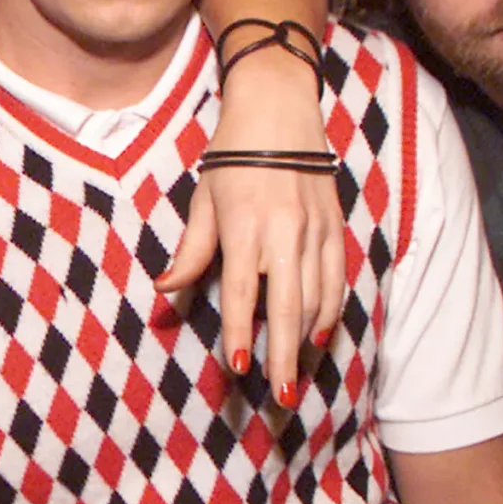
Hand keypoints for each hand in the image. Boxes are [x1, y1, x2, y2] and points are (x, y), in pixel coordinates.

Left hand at [157, 52, 342, 402]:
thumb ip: (191, 250)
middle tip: (281, 396)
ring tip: (296, 376)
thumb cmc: (231, 154)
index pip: (242, 291)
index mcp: (244, 225)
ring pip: (317, 298)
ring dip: (307, 341)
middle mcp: (284, 231)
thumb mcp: (202, 198)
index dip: (241, 331)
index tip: (238, 366)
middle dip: (284, 355)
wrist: (280, 107)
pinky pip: (337, 279)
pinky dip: (330, 312)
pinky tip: (319, 337)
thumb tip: (165, 289)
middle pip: (287, 306)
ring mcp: (315, 230)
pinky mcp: (335, 225)